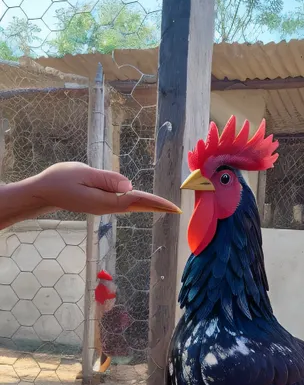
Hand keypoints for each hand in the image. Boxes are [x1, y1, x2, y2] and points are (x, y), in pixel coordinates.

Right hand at [29, 162, 180, 215]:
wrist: (45, 191)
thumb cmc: (60, 179)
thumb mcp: (83, 174)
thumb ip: (106, 179)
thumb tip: (128, 185)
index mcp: (105, 201)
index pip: (136, 200)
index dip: (155, 202)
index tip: (171, 206)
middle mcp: (107, 208)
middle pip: (137, 206)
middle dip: (157, 207)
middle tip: (177, 210)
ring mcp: (104, 207)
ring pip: (132, 206)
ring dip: (149, 205)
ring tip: (167, 207)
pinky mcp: (101, 203)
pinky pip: (124, 203)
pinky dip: (138, 202)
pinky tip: (145, 203)